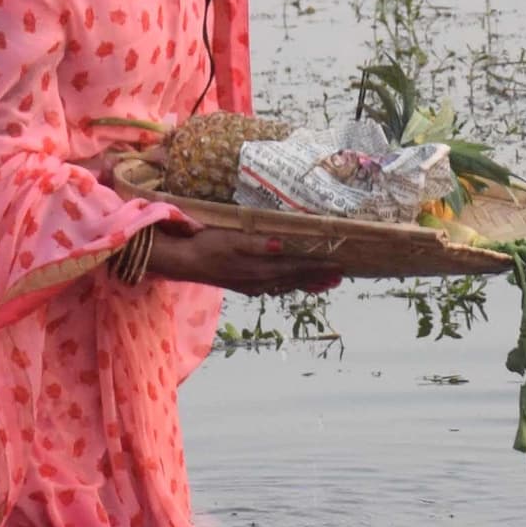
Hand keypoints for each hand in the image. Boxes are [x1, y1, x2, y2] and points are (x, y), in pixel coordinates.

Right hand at [140, 222, 345, 296]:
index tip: (338, 265)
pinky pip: (276, 287)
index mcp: (259, 268)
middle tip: (341, 276)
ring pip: (287, 285)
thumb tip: (280, 245)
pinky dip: (290, 285)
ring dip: (308, 283)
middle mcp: (259, 281)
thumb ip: (256, 244)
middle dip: (319, 277)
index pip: (296, 268)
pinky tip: (294, 284)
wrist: (184, 262)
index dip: (318, 267)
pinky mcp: (246, 286)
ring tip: (327, 283)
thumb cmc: (206, 245)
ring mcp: (253, 286)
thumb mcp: (230, 239)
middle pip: (295, 279)